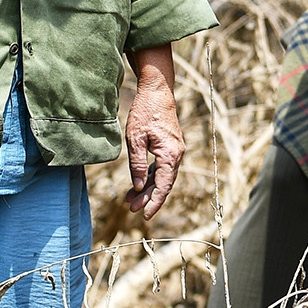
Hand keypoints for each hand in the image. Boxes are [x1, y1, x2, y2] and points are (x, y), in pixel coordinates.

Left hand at [125, 45, 184, 219]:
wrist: (158, 92)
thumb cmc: (145, 112)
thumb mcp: (135, 138)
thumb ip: (136, 164)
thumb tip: (137, 186)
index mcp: (170, 154)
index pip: (163, 185)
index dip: (154, 202)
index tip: (145, 216)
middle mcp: (176, 155)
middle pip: (164, 183)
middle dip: (148, 198)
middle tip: (131, 209)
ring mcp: (175, 150)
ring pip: (163, 176)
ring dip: (148, 188)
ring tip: (131, 200)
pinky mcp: (170, 146)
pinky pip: (161, 167)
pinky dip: (150, 177)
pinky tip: (139, 184)